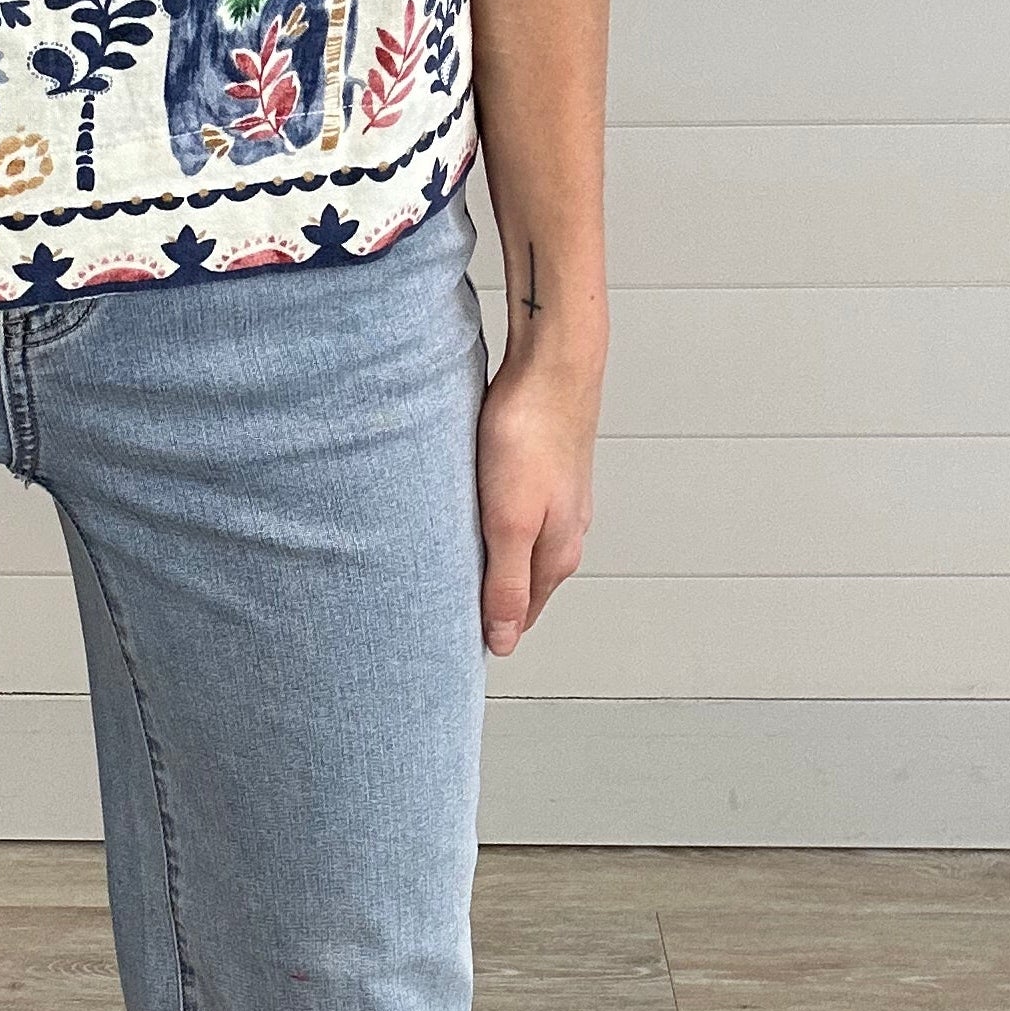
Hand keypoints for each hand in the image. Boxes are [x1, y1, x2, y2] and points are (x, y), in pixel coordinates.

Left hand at [475, 346, 598, 656]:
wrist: (553, 363)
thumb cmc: (530, 435)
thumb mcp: (510, 523)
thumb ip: (506, 584)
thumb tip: (504, 640)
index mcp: (557, 553)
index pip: (521, 615)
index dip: (490, 632)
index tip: (454, 647)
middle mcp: (564, 531)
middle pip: (521, 585)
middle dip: (489, 603)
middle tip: (445, 617)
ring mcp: (557, 500)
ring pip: (519, 548)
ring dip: (491, 564)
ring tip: (455, 575)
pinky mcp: (543, 471)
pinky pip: (516, 514)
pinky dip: (493, 527)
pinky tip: (474, 520)